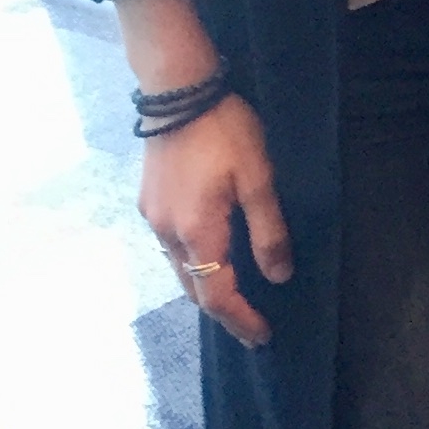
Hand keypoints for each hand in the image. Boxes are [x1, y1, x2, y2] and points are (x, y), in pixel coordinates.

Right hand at [141, 95, 292, 346]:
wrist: (178, 91)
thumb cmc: (225, 130)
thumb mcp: (258, 179)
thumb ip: (268, 231)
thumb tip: (278, 277)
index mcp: (197, 232)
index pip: (218, 295)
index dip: (241, 320)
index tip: (263, 336)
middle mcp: (167, 233)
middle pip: (194, 290)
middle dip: (223, 312)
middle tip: (252, 327)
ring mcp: (153, 218)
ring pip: (180, 270)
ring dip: (206, 289)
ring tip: (235, 300)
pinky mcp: (149, 202)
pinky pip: (172, 249)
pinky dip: (194, 265)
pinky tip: (211, 260)